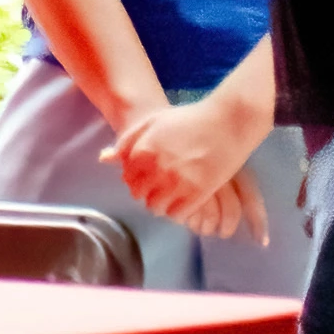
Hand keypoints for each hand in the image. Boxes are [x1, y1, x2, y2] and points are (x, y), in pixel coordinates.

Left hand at [112, 91, 265, 240]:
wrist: (227, 122)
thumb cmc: (190, 119)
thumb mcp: (154, 121)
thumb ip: (129, 140)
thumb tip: (105, 158)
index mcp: (143, 150)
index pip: (127, 177)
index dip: (135, 178)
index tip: (145, 176)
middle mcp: (157, 169)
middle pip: (139, 195)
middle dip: (146, 191)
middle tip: (158, 186)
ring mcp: (177, 183)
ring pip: (156, 208)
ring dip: (160, 204)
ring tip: (170, 194)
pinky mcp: (197, 194)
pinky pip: (177, 215)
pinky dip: (176, 212)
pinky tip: (183, 201)